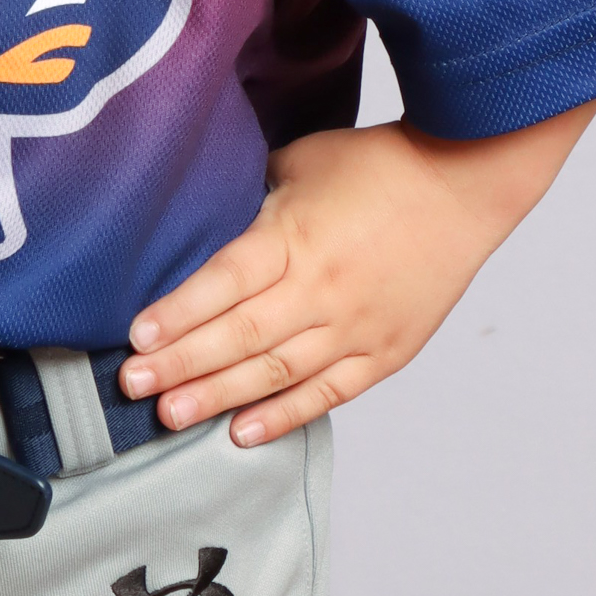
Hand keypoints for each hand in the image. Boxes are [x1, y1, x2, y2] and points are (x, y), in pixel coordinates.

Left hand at [121, 101, 595, 445]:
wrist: (463, 184)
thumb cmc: (378, 165)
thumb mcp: (302, 162)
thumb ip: (253, 199)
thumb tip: (204, 221)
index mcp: (297, 235)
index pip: (225, 282)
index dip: (178, 313)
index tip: (135, 337)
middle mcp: (323, 288)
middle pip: (241, 335)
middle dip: (180, 365)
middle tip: (132, 387)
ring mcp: (357, 327)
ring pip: (277, 373)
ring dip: (219, 397)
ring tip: (170, 415)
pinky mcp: (386, 352)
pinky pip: (328, 393)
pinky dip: (284, 416)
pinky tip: (241, 432)